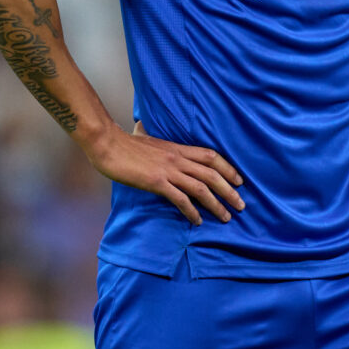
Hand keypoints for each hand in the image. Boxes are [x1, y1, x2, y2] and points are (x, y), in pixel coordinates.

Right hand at [85, 122, 243, 225]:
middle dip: (229, 191)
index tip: (239, 180)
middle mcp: (177, 158)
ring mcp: (168, 170)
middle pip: (212, 174)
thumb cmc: (124, 142)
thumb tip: (144, 127)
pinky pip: (180, 199)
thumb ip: (153, 138)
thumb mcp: (146, 137)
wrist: (107, 144)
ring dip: (216, 204)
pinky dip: (191, 211)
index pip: (211, 156)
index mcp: (177, 148)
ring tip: (226, 217)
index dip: (228, 168)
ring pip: (201, 188)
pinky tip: (197, 221)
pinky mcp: (156, 182)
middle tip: (241, 205)